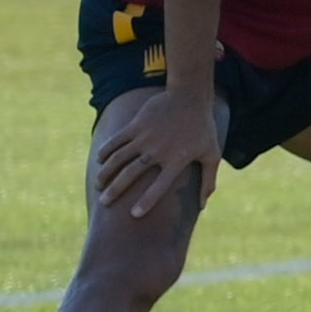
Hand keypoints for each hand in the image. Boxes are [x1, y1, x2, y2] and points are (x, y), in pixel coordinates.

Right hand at [92, 78, 224, 222]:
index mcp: (177, 160)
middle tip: (104, 202)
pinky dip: (106, 151)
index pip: (159, 186)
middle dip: (116, 190)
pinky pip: (116, 140)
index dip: (147, 201)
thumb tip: (202, 205)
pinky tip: (100, 161)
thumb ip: (208, 181)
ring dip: (106, 172)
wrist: (190, 97)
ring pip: (119, 158)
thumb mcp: (211, 154)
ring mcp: (145, 136)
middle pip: (131, 174)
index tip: (134, 214)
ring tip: (99, 185)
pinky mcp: (136, 125)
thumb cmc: (202, 129)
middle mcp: (159, 150)